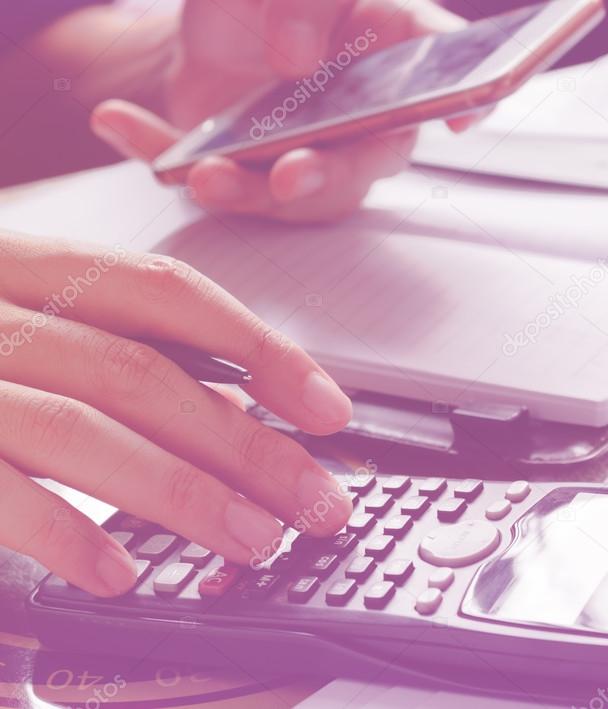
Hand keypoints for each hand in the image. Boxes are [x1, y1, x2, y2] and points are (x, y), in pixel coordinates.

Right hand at [0, 233, 354, 595]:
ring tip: (251, 540)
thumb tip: (229, 397)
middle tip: (316, 500)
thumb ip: (104, 339)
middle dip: (246, 442)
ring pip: (83, 426)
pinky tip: (116, 574)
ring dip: (179, 492)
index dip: (260, 349)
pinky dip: (58, 530)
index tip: (328, 408)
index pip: (170, 294)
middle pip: (146, 371)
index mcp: (25, 261)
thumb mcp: (16, 304)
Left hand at [90, 0, 466, 221]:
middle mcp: (363, 112)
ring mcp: (315, 150)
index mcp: (391, 48)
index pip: (443, 70)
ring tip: (199, 172)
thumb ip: (303, 0)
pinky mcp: (259, 172)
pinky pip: (221, 183)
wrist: (209, 29)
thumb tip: (299, 58)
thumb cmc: (266, 0)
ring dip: (247, 190)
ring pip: (298, 194)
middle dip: (328, 175)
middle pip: (366, 159)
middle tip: (292, 174)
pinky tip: (116, 120)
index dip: (465, 96)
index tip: (465, 114)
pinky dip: (164, 159)